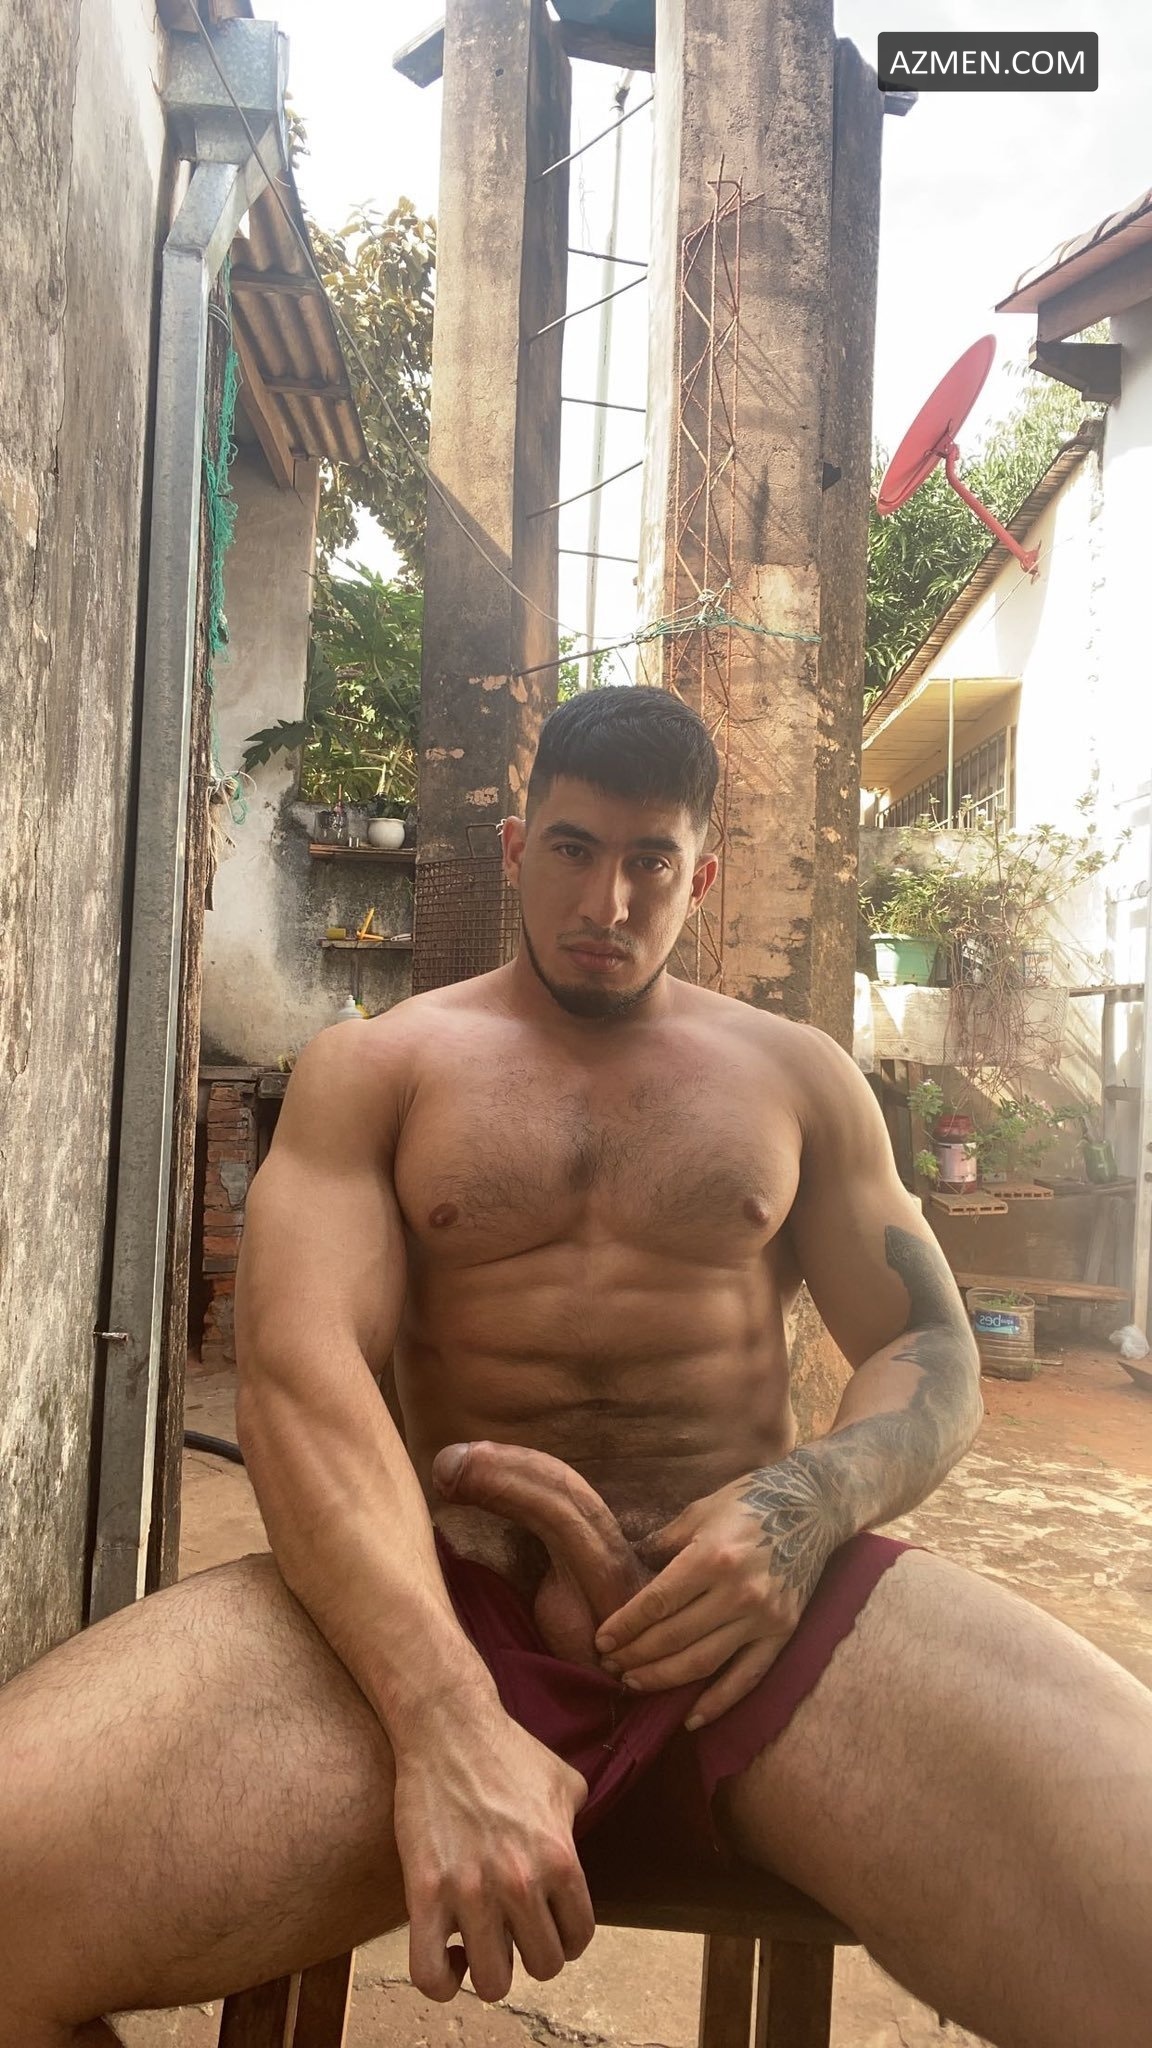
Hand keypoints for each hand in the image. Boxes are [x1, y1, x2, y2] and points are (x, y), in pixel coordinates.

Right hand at [392, 1693, 594, 2003]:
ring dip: (489, 1969)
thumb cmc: (506, 1750)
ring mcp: (471, 1891)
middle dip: (528, 1953)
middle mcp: (521, 1882)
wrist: (447, 1725)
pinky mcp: (424, 1893)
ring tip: (480, 1943)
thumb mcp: (564, 1782)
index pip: (578, 1938)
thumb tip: (575, 1848)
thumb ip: (577, 1825)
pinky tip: (447, 1957)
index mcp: (560, 1858)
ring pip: (493, 1982)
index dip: (562, 1937)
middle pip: (542, 1966)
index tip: (544, 1925)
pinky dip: (441, 1981)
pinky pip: (430, 1974)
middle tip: (512, 1929)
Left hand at [592, 1455, 839, 1727]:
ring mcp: (763, 1617)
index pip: (658, 1602)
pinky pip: (746, 1678)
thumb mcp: (701, 1510)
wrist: (814, 1506)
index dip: (626, 1625)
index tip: (602, 1641)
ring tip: (633, 1683)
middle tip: (609, 1665)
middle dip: (635, 1655)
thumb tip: (629, 1565)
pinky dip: (717, 1703)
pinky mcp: (782, 1634)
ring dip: (663, 1679)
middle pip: (674, 1637)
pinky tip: (689, 1719)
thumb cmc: (751, 1501)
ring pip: (703, 1662)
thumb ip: (664, 1542)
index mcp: (713, 1556)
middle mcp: (738, 1592)